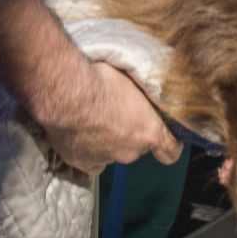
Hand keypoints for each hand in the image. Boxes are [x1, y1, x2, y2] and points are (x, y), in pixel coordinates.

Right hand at [39, 62, 182, 175]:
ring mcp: (104, 159)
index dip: (168, 142)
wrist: (65, 90)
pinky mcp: (81, 161)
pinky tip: (80, 129)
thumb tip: (151, 91)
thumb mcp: (135, 78)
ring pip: (112, 151)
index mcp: (149, 133)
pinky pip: (91, 158)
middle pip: (137, 147)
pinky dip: (88, 147)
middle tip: (118, 109)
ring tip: (94, 114)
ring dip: (108, 138)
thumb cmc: (101, 76)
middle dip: (131, 131)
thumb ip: (146, 95)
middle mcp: (130, 152)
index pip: (170, 152)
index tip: (163, 132)